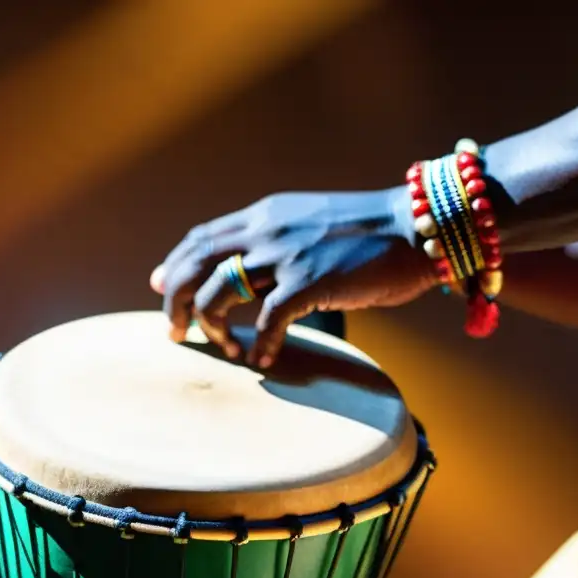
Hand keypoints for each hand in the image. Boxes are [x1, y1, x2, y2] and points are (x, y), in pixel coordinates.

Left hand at [150, 188, 436, 366]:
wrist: (417, 225)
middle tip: (174, 332)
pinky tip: (264, 360)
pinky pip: (267, 321)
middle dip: (174, 301)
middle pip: (193, 266)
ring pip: (217, 293)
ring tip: (225, 348)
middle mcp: (265, 231)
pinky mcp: (310, 281)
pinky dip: (260, 345)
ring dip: (212, 327)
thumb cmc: (367, 233)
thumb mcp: (307, 223)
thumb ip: (272, 239)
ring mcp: (285, 255)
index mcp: (263, 216)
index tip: (160, 288)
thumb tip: (244, 265)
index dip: (173, 265)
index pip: (199, 239)